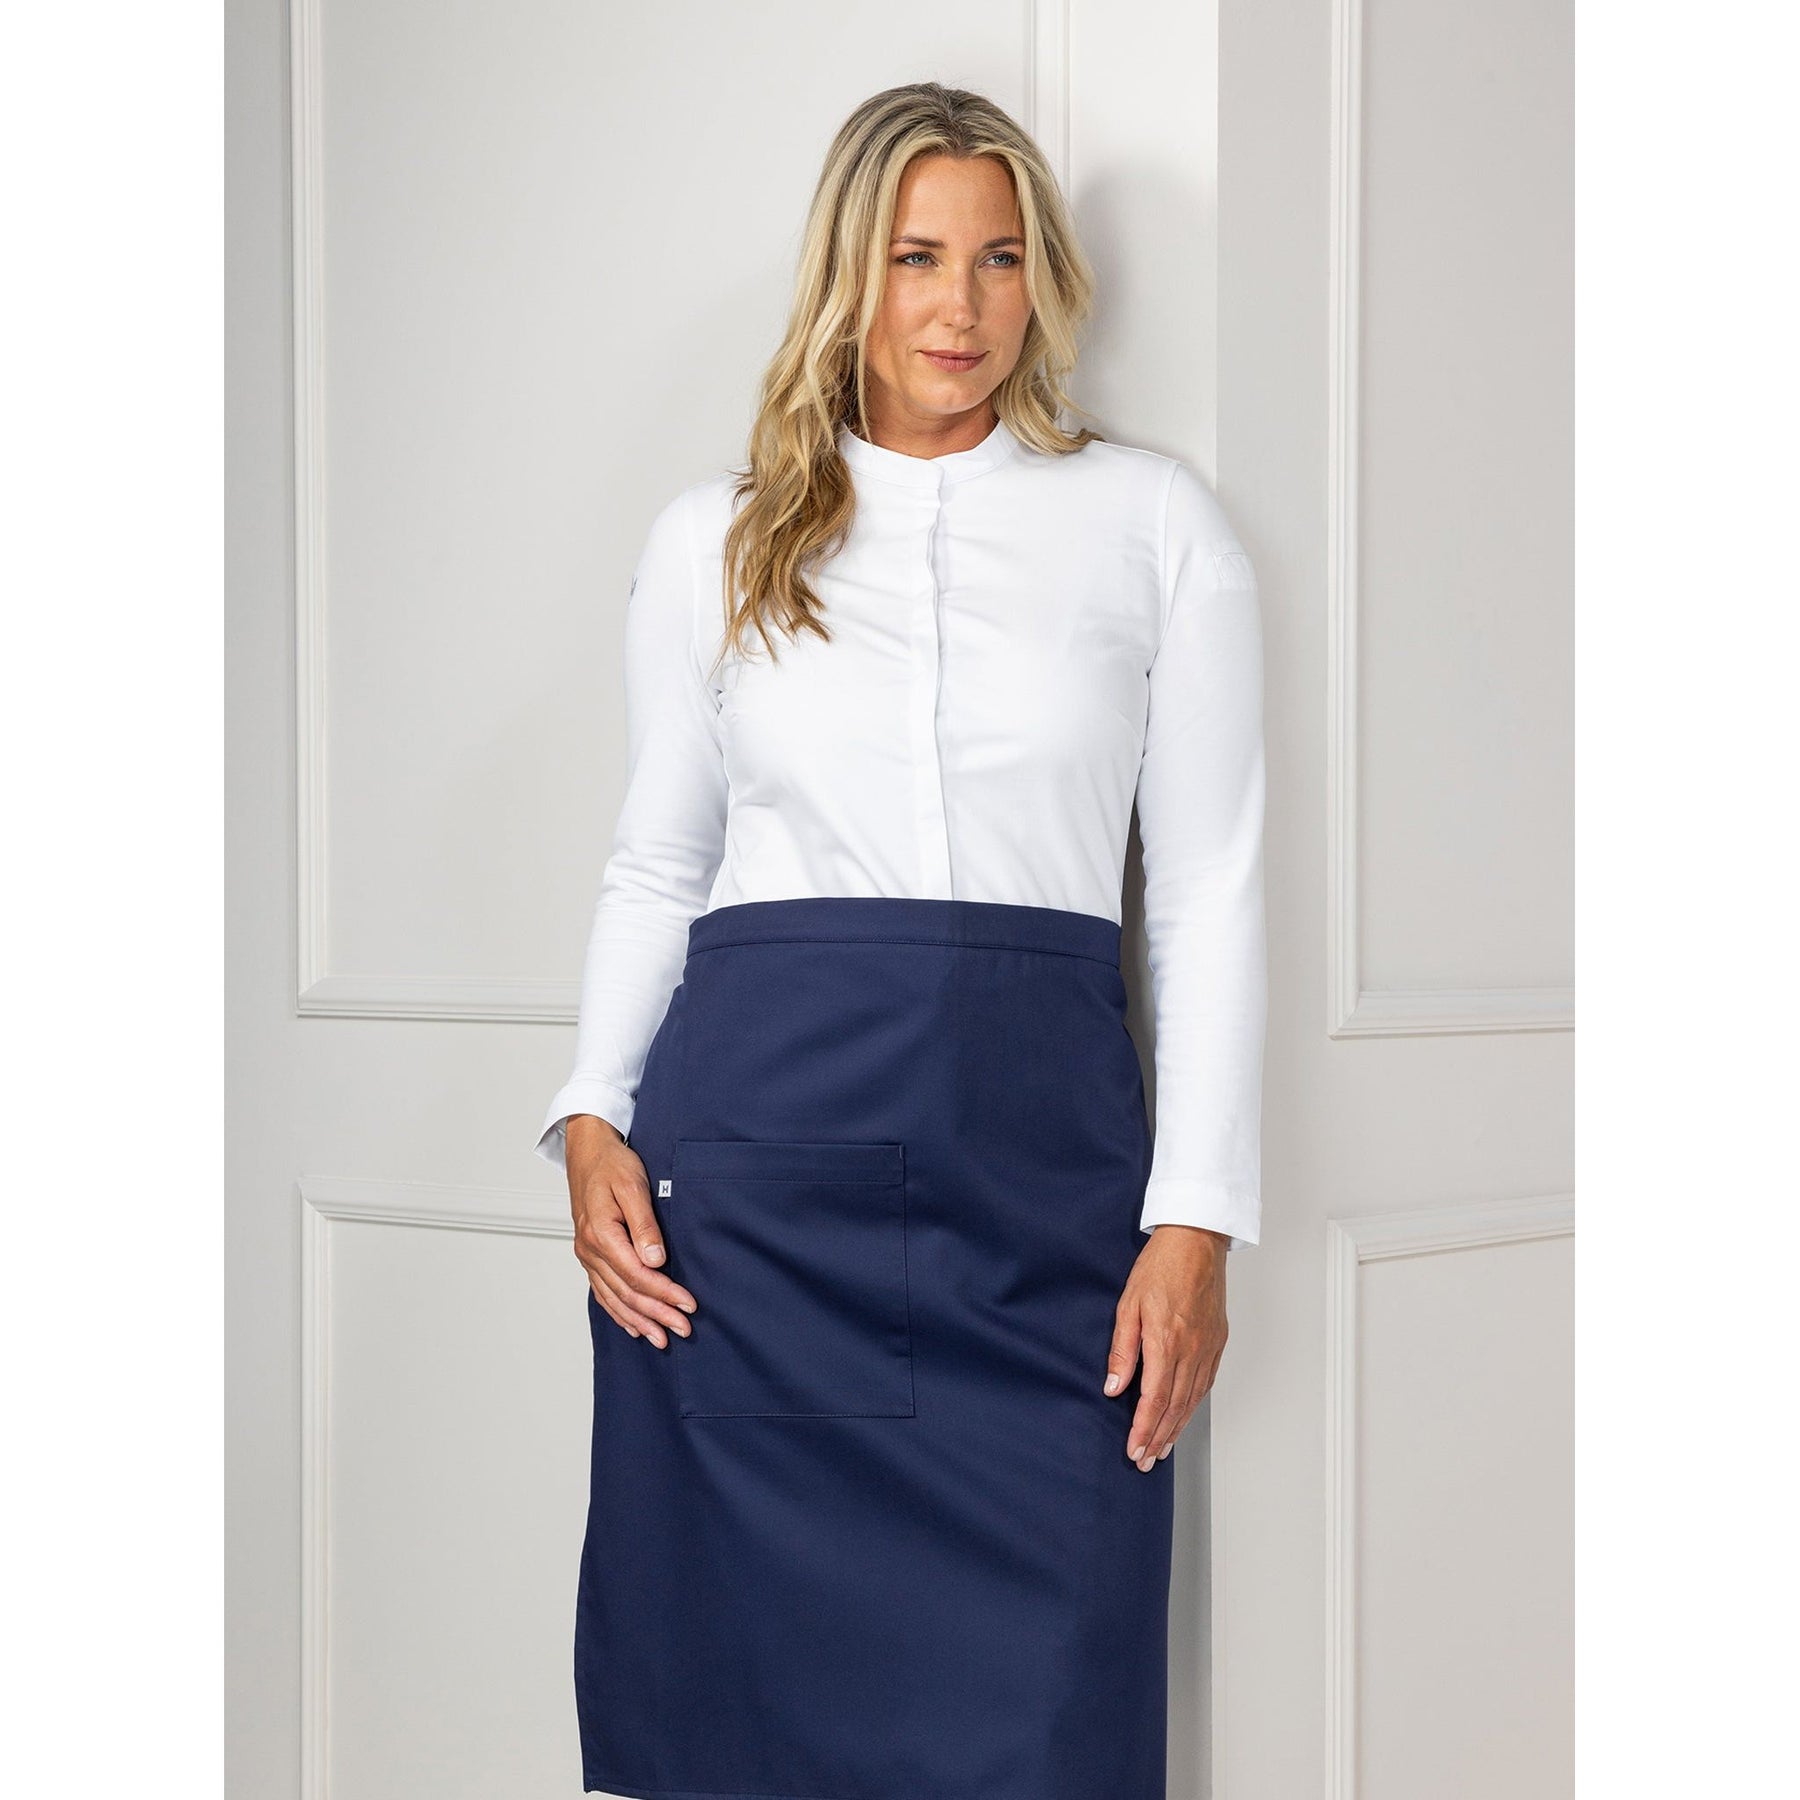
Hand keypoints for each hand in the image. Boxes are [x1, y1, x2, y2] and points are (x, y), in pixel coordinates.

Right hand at [566, 1115, 697, 1347]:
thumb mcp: (633, 1185)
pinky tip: (633, 1326)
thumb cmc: (612, 1164)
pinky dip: (618, 1312)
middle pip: (626, 1292)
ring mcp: (587, 1255)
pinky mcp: (590, 1255)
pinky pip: (602, 1292)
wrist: (588, 1153)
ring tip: (662, 1338)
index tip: (688, 1304)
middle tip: (683, 1329)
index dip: (664, 1294)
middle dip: (657, 1314)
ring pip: (614, 1297)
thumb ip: (644, 1224)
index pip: (637, 1275)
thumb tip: (656, 1260)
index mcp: (600, 1234)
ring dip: (639, 1320)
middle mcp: (590, 1250)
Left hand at [1104, 1224, 1229, 1470]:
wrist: (1196, 1242)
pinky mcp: (1217, 1342)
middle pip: (1174, 1407)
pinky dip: (1193, 1406)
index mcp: (1166, 1342)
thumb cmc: (1159, 1267)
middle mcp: (1191, 1350)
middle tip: (1145, 1461)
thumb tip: (1113, 1388)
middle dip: (1158, 1438)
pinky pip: (1205, 1383)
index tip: (1134, 1450)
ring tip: (1162, 1449)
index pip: (1154, 1400)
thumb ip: (1122, 1350)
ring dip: (1176, 1428)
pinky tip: (1184, 1416)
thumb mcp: (1128, 1305)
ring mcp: (1208, 1347)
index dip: (1143, 1430)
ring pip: (1192, 1400)